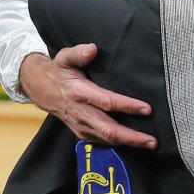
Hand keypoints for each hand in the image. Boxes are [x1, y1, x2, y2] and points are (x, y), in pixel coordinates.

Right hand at [19, 45, 156, 149]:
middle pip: (109, 129)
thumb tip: (93, 49)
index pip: (107, 102)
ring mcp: (80, 125)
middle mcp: (81, 112)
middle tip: (152, 141)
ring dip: (128, 143)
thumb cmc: (58, 72)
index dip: (127, 106)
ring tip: (149, 144)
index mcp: (79, 93)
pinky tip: (133, 143)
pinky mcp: (81, 132)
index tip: (147, 109)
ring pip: (107, 139)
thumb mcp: (64, 57)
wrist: (40, 89)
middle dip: (132, 137)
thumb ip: (79, 53)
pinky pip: (101, 141)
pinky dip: (118, 144)